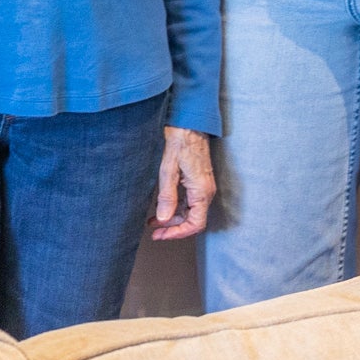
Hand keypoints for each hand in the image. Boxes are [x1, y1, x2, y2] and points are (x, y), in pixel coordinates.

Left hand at [150, 126, 214, 240]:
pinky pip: (189, 201)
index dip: (177, 233)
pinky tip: (161, 205)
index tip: (161, 236)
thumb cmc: (180, 141)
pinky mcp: (198, 181)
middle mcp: (205, 192)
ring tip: (153, 220)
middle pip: (192, 220)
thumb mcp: (168, 169)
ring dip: (172, 217)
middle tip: (153, 230)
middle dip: (172, 227)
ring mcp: (202, 186)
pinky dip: (175, 206)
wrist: (188, 123)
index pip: (195, 224)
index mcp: (201, 192)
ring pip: (190, 211)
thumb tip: (163, 219)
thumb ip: (167, 196)